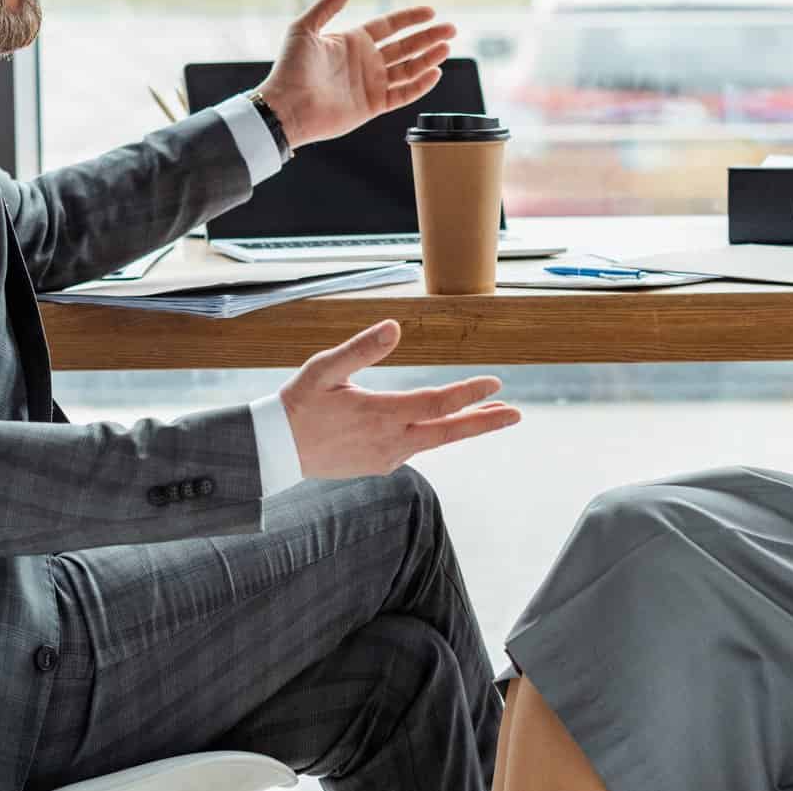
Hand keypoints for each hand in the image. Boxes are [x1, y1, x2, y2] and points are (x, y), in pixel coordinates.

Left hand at [255, 0, 456, 147]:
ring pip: (408, 69)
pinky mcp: (373, 106)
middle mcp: (366, 61)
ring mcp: (371, 84)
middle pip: (405, 46)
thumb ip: (329, 5)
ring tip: (446, 48)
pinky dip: (420, 85)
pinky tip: (434, 73)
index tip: (431, 12)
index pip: (389, 26)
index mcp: (353, 41)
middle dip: (428, 37)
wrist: (286, 106)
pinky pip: (403, 94)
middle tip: (450, 29)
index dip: (410, 18)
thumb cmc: (290, 68)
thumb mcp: (305, 28)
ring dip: (428, 58)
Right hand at [280, 320, 521, 478]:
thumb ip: (361, 348)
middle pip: (448, 431)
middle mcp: (390, 441)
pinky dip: (436, 435)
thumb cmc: (299, 403)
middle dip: (485, 422)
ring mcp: (386, 457)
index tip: (495, 383)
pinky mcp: (380, 465)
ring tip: (491, 416)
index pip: (437, 404)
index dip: (469, 394)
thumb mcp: (325, 369)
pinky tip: (443, 425)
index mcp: (381, 414)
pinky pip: (416, 448)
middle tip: (516, 414)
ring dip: (464, 427)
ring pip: (436, 440)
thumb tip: (394, 327)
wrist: (276, 450)